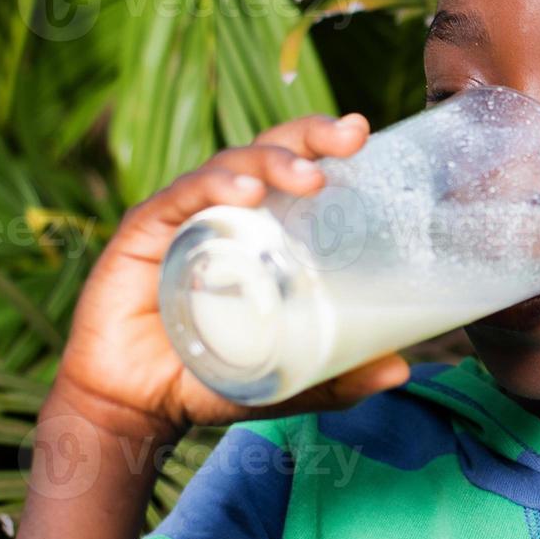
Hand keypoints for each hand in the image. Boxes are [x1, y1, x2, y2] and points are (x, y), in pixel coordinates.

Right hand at [52, 112, 411, 443]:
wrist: (139, 406)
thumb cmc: (214, 375)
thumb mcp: (290, 375)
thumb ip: (341, 373)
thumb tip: (399, 368)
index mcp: (264, 226)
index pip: (299, 168)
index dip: (328, 144)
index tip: (365, 132)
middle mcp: (227, 210)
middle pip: (270, 152)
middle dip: (311, 136)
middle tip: (349, 137)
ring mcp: (186, 217)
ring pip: (231, 167)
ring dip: (272, 163)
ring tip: (308, 177)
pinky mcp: (146, 233)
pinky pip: (181, 198)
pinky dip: (213, 188)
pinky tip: (243, 194)